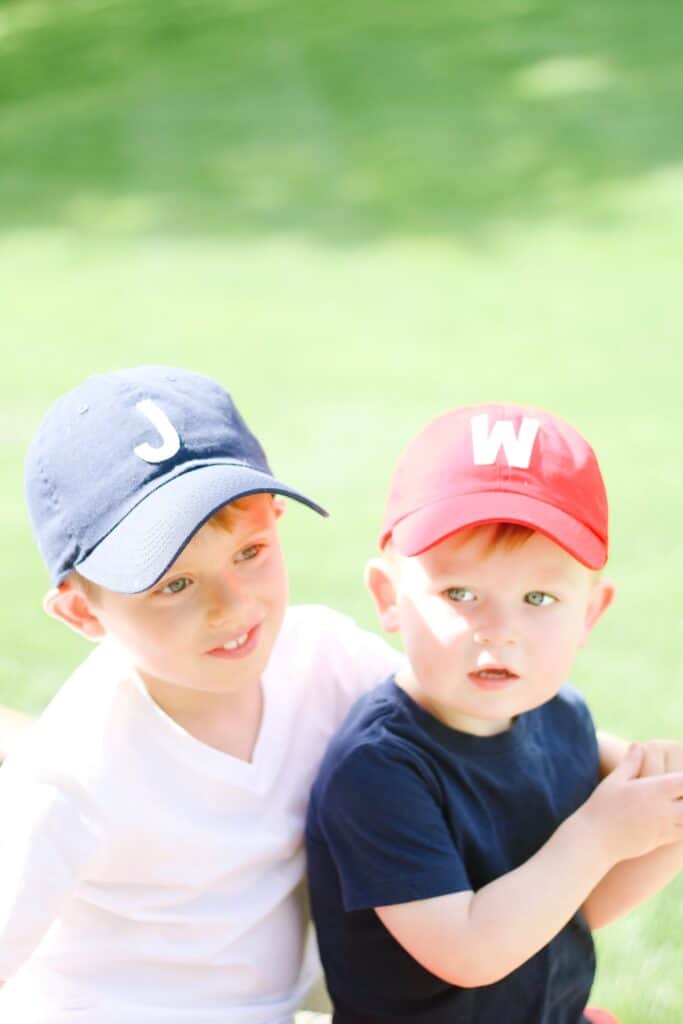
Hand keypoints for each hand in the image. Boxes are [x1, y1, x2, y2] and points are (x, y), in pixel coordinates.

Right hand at [581, 743, 682, 864]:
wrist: (595, 839)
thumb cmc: (602, 807)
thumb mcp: (615, 781)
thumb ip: (630, 763)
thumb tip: (638, 745)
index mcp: (653, 790)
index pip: (682, 782)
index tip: (680, 777)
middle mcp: (663, 809)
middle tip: (678, 792)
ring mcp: (664, 827)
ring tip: (677, 805)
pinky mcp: (662, 840)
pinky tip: (678, 819)